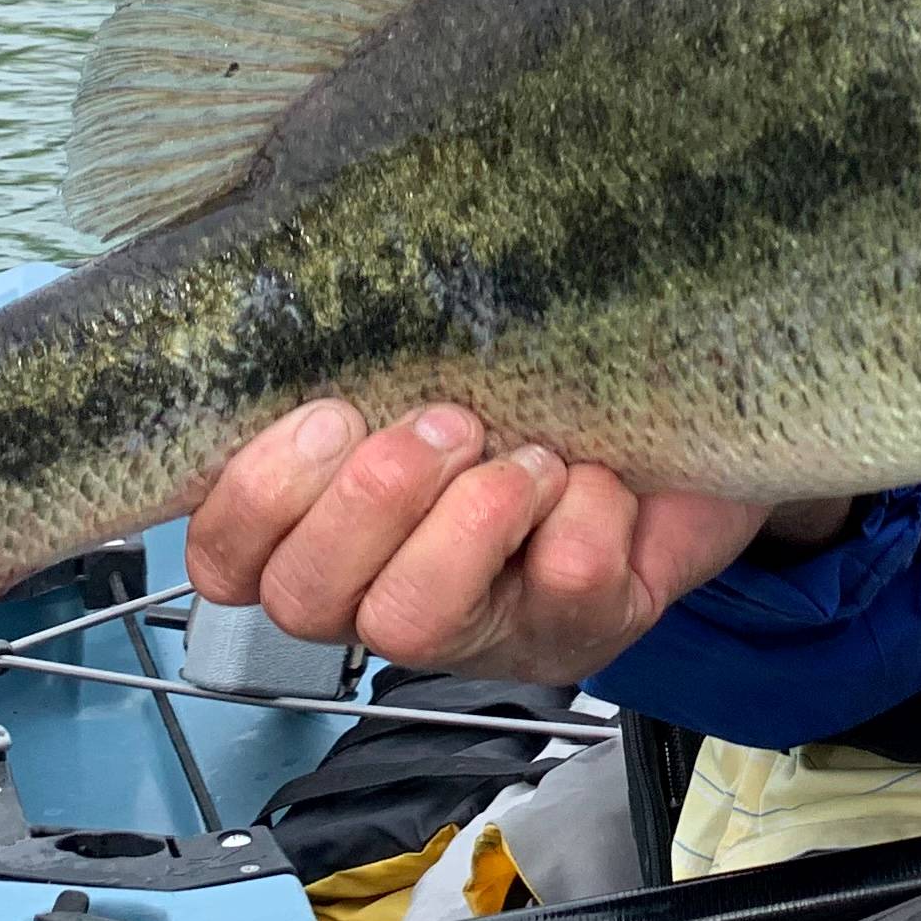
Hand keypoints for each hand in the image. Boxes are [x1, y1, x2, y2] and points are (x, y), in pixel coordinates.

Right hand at [185, 401, 839, 683]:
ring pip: (414, 622)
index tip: (329, 413)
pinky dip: (584, 515)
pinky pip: (563, 586)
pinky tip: (600, 479)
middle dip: (366, 500)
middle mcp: (388, 596)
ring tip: (526, 458)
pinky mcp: (582, 633)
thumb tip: (318, 287)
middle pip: (305, 598)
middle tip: (447, 423)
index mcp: (330, 531)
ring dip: (466, 521)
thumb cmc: (542, 383)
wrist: (694, 412)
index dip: (254, 499)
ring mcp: (484, 630)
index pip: (226, 561)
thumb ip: (366, 352)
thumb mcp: (442, 354)